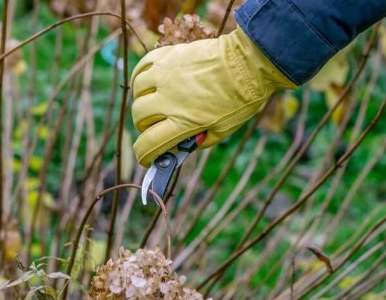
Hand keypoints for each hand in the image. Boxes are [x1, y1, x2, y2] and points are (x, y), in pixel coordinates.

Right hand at [130, 26, 296, 167]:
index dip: (144, 155)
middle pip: (138, 117)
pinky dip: (140, 77)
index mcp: (184, 122)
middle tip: (155, 126)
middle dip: (144, 126)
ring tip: (154, 102)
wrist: (249, 63)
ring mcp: (166, 75)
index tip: (147, 157)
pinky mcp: (168, 57)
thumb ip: (197, 142)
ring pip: (137, 92)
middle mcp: (169, 99)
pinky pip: (142, 68)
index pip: (149, 144)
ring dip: (142, 101)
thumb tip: (177, 146)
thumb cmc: (240, 100)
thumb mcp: (221, 131)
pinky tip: (148, 83)